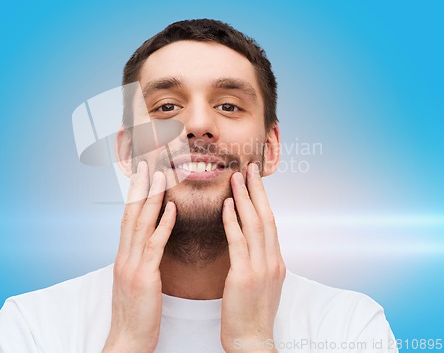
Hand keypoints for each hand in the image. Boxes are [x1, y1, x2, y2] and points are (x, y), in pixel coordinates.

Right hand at [103, 161, 175, 352]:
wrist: (127, 341)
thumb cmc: (136, 314)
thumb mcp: (134, 282)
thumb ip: (140, 260)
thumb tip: (148, 244)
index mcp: (123, 257)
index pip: (128, 218)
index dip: (135, 196)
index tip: (142, 176)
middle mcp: (124, 256)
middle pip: (131, 214)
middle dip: (140, 187)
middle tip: (147, 164)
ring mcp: (132, 265)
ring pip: (141, 223)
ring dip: (152, 197)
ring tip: (160, 175)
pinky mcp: (144, 277)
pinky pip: (155, 245)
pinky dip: (163, 223)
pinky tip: (172, 207)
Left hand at [220, 162, 284, 352]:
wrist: (252, 341)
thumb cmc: (251, 313)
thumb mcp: (262, 283)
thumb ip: (259, 260)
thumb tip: (254, 242)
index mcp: (276, 261)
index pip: (270, 222)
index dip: (262, 199)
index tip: (255, 180)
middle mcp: (273, 260)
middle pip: (266, 216)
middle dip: (257, 190)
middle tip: (249, 167)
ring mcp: (261, 268)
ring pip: (255, 224)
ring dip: (245, 198)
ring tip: (237, 176)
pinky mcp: (244, 276)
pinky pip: (238, 242)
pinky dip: (233, 220)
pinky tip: (226, 205)